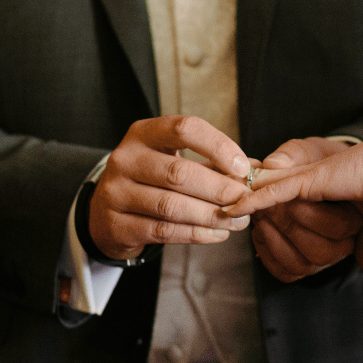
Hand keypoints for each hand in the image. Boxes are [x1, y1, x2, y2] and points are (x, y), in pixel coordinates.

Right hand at [89, 115, 250, 259]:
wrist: (106, 212)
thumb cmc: (151, 180)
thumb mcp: (174, 159)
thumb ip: (212, 162)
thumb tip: (257, 169)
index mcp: (143, 133)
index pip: (184, 129)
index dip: (218, 146)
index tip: (243, 167)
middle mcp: (125, 159)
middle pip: (179, 172)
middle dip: (219, 188)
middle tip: (245, 200)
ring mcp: (115, 193)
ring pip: (171, 205)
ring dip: (211, 215)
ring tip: (237, 221)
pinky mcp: (116, 225)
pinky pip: (163, 231)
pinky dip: (196, 234)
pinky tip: (218, 234)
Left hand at [225, 124, 362, 271]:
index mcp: (326, 193)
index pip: (286, 202)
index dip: (264, 212)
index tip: (247, 223)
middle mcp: (312, 184)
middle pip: (270, 203)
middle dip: (252, 216)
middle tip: (229, 215)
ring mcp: (309, 181)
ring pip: (269, 202)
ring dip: (252, 214)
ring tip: (229, 216)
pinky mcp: (309, 181)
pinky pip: (273, 194)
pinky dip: (252, 202)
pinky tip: (232, 209)